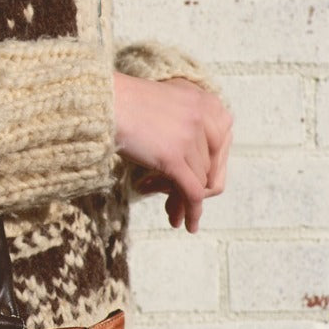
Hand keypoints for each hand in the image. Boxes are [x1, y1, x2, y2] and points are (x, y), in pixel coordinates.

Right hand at [112, 72, 232, 232]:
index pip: (222, 146)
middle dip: (195, 186)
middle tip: (175, 201)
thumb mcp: (170, 104)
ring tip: (163, 206)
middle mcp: (206, 117)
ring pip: (199, 182)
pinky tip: (187, 225)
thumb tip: (199, 160)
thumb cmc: (127, 105)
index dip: (206, 167)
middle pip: (211, 166)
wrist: (106, 102)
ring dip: (179, 198)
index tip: (190, 180)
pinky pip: (192, 193)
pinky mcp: (174, 156)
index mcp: (209, 103)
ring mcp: (191, 136)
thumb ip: (190, 122)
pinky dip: (192, 212)